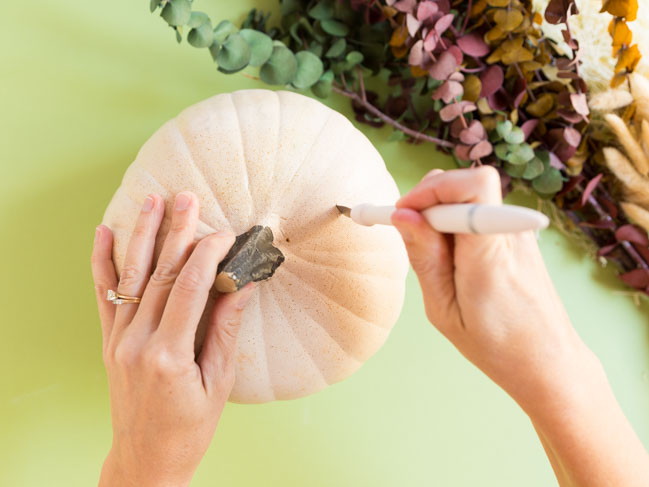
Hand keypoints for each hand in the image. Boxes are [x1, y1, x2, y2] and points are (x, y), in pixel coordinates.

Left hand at [91, 192, 253, 486]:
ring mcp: (119, 341)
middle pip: (159, 274)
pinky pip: (105, 295)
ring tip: (150, 200)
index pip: (189, 289)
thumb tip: (241, 286)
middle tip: (187, 198)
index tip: (225, 235)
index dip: (208, 256)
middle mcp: (138, 343)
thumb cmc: (188, 428)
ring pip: (131, 277)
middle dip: (176, 233)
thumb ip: (225, 330)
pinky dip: (102, 263)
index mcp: (169, 355)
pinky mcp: (110, 343)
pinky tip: (104, 234)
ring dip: (142, 235)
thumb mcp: (217, 382)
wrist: (146, 459)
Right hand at [392, 166, 589, 408]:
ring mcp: (519, 234)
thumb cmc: (495, 345)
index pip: (472, 185)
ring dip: (443, 215)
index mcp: (490, 254)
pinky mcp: (520, 238)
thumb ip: (424, 257)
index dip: (431, 189)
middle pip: (466, 183)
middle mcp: (511, 234)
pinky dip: (457, 226)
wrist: (548, 361)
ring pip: (471, 197)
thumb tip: (403, 215)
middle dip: (430, 199)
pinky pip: (481, 214)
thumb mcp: (444, 310)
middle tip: (412, 237)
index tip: (404, 214)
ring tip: (436, 260)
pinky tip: (454, 261)